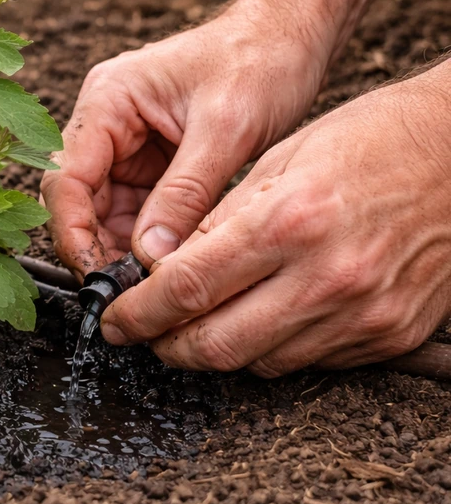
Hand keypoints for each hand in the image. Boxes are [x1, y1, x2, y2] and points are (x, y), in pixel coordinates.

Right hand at [41, 0, 328, 277]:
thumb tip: (149, 258)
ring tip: (148, 287)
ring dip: (119, 250)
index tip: (97, 276)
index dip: (73, 231)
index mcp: (107, 101)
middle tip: (124, 294)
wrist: (292, 36)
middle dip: (95, 247)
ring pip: (103, 213)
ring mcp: (125, 144)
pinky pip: (134, 213)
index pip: (67, 177)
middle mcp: (105, 123)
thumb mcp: (226, 129)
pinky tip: (165, 268)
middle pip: (77, 200)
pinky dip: (145, 242)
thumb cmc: (259, 62)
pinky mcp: (150, 164)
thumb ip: (184, 193)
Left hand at [102, 68, 450, 374]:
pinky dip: (269, 348)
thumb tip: (165, 269)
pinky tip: (260, 319)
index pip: (186, 289)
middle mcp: (327, 277)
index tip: (114, 319)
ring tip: (197, 325)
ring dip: (215, 350)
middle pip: (215, 345)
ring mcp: (364, 315)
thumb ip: (219, 221)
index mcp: (288, 221)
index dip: (137, 313)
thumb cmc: (370, 139)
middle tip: (145, 334)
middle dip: (165, 346)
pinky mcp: (390, 336)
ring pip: (258, 364)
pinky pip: (308, 362)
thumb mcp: (279, 159)